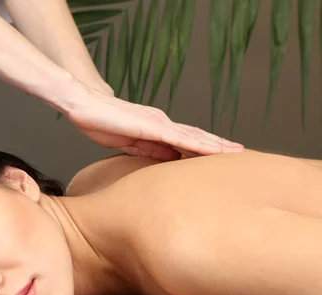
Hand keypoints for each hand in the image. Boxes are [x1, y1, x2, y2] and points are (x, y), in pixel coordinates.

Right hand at [65, 85, 243, 160]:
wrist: (84, 105)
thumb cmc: (101, 122)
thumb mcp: (129, 143)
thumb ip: (149, 150)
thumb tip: (169, 159)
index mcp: (157, 128)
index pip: (187, 140)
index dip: (207, 148)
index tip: (223, 156)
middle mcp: (163, 123)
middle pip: (197, 137)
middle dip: (220, 146)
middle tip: (241, 155)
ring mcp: (160, 123)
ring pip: (195, 137)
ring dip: (217, 146)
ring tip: (237, 153)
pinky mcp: (153, 127)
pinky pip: (182, 138)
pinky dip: (201, 145)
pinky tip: (215, 151)